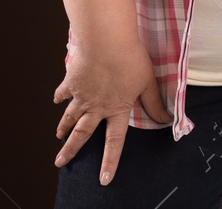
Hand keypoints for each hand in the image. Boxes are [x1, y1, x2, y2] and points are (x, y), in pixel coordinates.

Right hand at [53, 36, 172, 184]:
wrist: (106, 41)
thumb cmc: (130, 59)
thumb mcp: (147, 82)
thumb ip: (154, 103)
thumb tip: (166, 121)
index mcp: (116, 109)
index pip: (114, 142)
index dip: (110, 161)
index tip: (103, 178)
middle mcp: (96, 107)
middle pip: (82, 134)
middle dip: (70, 150)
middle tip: (59, 162)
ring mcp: (82, 95)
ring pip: (70, 116)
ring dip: (63, 128)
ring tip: (58, 137)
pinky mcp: (72, 80)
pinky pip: (63, 92)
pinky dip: (59, 96)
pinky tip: (55, 100)